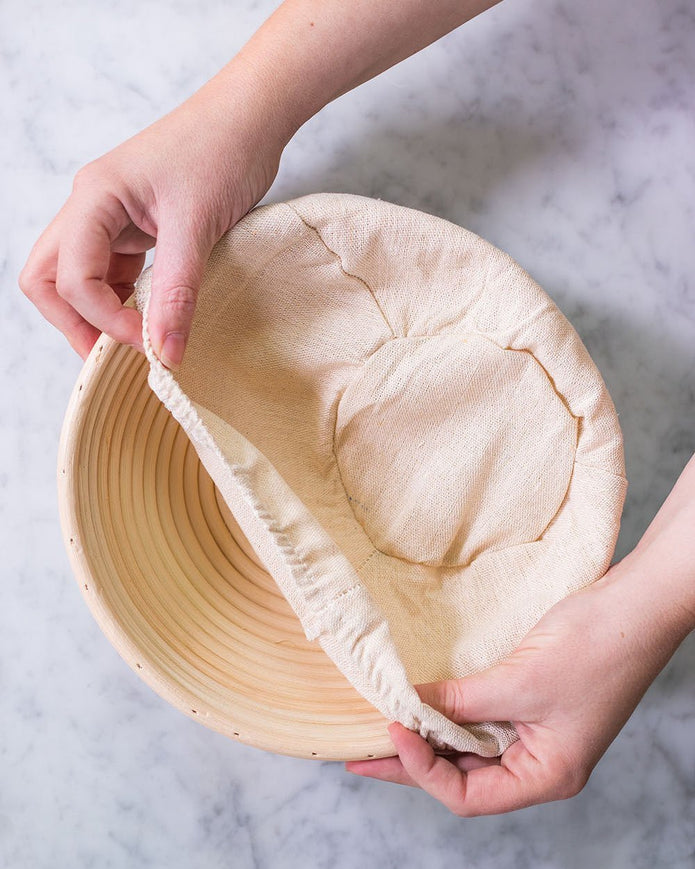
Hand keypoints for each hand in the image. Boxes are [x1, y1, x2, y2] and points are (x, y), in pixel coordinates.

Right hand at [19, 69, 285, 366]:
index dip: (103, 319)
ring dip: (100, 313)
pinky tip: (153, 316)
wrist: (250, 117)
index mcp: (94, 198)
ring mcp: (111, 218)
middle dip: (73, 321)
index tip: (149, 342)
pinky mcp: (136, 227)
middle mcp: (92, 208)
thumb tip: (165, 353)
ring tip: (139, 341)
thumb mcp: (197, 226)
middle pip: (49, 277)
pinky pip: (112, 272)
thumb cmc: (222, 149)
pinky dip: (124, 300)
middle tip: (113, 355)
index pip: (69, 276)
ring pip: (78, 277)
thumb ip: (177, 292)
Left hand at [346, 455, 694, 814]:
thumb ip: (462, 701)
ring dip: (428, 736)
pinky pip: (480, 717)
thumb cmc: (595, 649)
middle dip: (412, 762)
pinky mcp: (531, 702)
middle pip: (463, 776)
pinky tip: (422, 703)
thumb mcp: (519, 682)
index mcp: (547, 775)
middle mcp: (539, 762)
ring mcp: (536, 732)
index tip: (392, 730)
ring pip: (468, 746)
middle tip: (362, 751)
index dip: (423, 769)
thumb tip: (409, 707)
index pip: (468, 795)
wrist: (633, 605)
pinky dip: (450, 711)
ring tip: (383, 726)